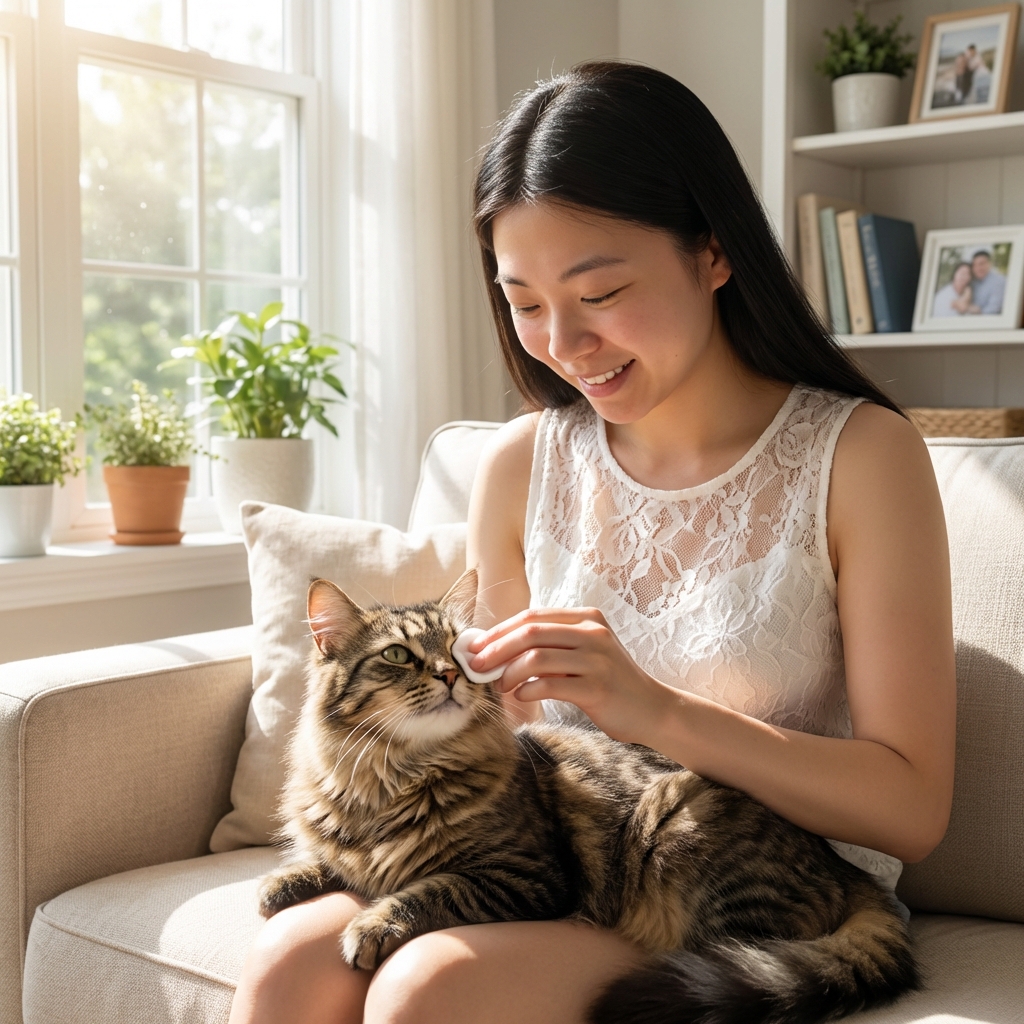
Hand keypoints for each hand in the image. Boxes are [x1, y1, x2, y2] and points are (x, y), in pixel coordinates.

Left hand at [467, 607, 674, 744]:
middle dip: (496, 649)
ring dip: (509, 672)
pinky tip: (521, 696)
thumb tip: (499, 649)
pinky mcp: (597, 687)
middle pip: (530, 632)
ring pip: (537, 657)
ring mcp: (597, 659)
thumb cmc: (609, 683)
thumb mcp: (584, 654)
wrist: (652, 709)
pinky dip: (528, 689)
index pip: (532, 617)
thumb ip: (552, 645)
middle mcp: (593, 633)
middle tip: (477, 666)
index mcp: (587, 619)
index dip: (499, 630)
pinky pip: (550, 684)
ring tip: (500, 686)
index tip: (476, 646)